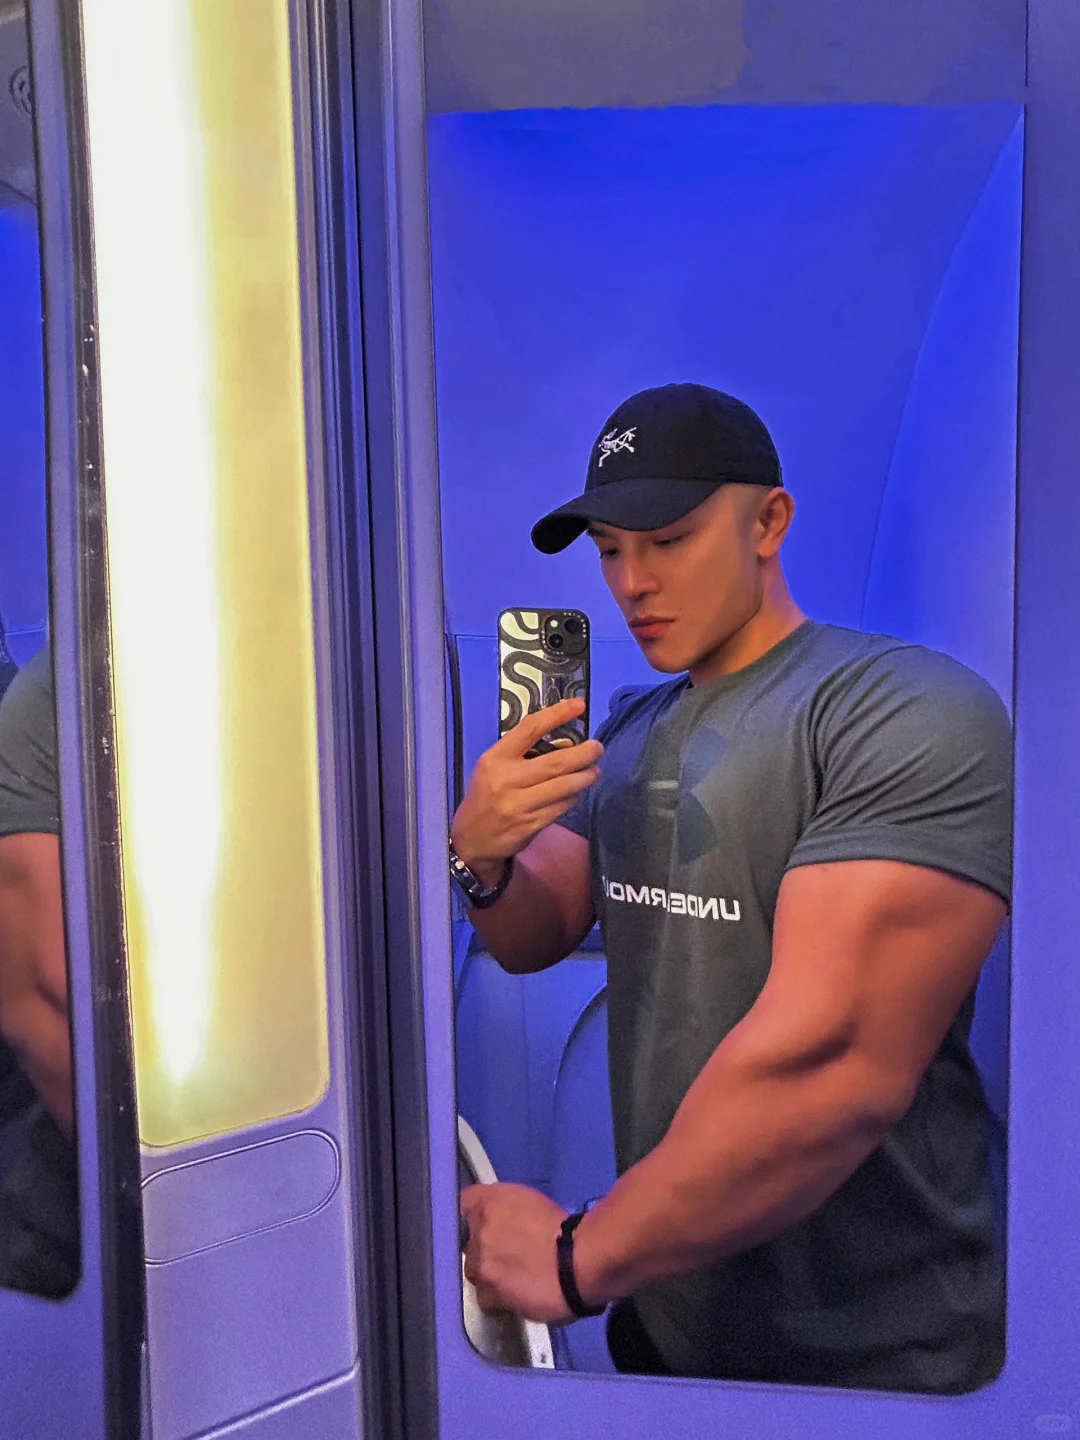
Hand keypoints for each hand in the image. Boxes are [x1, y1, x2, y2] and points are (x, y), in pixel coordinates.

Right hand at [451, 699, 602, 882]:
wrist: (472, 838)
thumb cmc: (486, 795)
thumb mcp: (495, 767)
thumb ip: (525, 753)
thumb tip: (567, 743)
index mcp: (496, 758)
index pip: (530, 729)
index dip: (557, 714)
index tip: (579, 705)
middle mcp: (507, 779)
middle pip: (555, 762)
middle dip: (583, 753)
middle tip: (598, 748)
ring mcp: (519, 804)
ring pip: (563, 787)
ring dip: (585, 777)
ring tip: (595, 771)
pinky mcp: (530, 825)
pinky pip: (560, 807)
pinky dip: (573, 797)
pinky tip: (577, 792)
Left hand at [460, 1182, 573, 1325]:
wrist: (579, 1262)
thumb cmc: (566, 1230)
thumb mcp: (534, 1204)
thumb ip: (510, 1211)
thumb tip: (507, 1224)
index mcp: (492, 1200)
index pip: (466, 1202)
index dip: (477, 1216)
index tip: (488, 1225)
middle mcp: (481, 1228)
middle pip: (469, 1240)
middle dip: (485, 1248)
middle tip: (508, 1256)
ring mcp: (482, 1261)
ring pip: (474, 1270)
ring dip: (490, 1275)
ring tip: (513, 1280)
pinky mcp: (489, 1290)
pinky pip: (484, 1297)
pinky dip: (498, 1299)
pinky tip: (515, 1298)